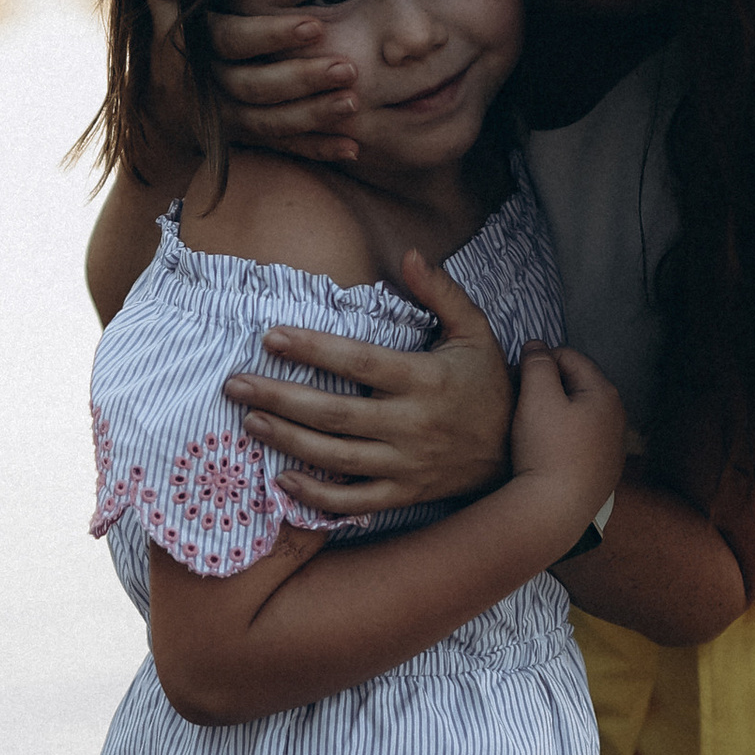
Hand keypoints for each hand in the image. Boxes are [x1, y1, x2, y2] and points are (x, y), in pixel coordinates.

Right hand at [147, 0, 362, 164]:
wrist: (165, 111)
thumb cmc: (175, 46)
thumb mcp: (163, 12)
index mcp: (198, 51)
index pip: (234, 41)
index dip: (271, 35)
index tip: (315, 25)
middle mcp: (214, 89)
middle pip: (258, 86)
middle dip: (303, 79)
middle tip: (348, 68)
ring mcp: (232, 120)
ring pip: (272, 122)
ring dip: (314, 116)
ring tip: (353, 104)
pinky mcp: (250, 142)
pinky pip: (283, 149)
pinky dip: (316, 149)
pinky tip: (351, 147)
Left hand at [223, 250, 514, 512]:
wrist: (519, 454)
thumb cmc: (489, 385)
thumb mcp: (475, 331)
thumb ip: (441, 293)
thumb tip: (409, 254)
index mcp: (425, 379)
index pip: (358, 361)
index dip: (313, 349)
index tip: (271, 336)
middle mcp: (412, 424)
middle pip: (334, 413)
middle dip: (279, 396)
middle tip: (234, 383)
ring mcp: (406, 465)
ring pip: (336, 457)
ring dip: (287, 440)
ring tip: (249, 420)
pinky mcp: (405, 494)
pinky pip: (355, 500)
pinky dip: (318, 496)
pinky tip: (283, 481)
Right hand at [508, 344, 624, 535]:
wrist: (554, 511)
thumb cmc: (546, 450)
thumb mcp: (537, 396)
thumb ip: (537, 363)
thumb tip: (536, 346)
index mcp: (604, 392)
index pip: (569, 357)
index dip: (538, 360)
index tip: (515, 376)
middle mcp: (616, 417)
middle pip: (576, 385)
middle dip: (548, 386)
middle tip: (519, 399)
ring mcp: (612, 447)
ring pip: (579, 414)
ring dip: (556, 412)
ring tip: (530, 426)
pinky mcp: (603, 472)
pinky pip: (581, 441)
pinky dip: (563, 438)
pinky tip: (546, 451)